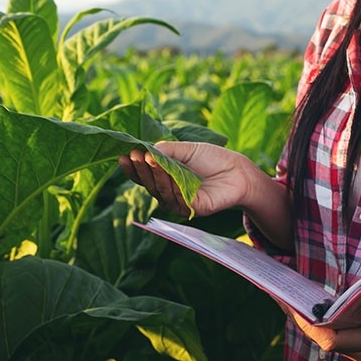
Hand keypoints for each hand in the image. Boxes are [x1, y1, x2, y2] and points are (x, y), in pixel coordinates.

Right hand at [118, 141, 256, 216]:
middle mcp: (169, 192)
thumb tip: (146, 150)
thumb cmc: (211, 158)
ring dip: (154, 175)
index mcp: (165, 177)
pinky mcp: (191, 210)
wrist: (237, 171)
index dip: (132, 167)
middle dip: (141, 169)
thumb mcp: (186, 150)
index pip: (143, 175)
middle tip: (136, 155)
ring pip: (160, 191)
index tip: (124, 155)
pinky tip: (168, 173)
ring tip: (150, 159)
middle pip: (148, 184)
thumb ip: (166, 151)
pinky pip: (176, 199)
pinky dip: (171, 185)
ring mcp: (179, 202)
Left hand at [283, 281, 360, 360]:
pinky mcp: (356, 337)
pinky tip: (300, 295)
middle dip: (298, 315)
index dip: (311, 324)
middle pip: (320, 337)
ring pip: (322, 334)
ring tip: (280, 289)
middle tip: (277, 290)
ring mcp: (358, 345)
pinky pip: (328, 328)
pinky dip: (314, 313)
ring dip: (303, 314)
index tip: (295, 303)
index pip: (332, 340)